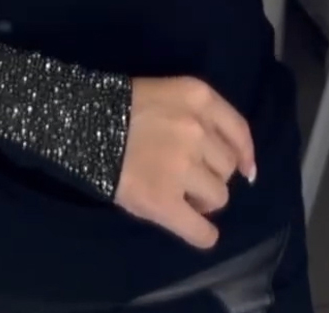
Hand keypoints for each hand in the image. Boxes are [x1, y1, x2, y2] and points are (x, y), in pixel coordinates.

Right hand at [116, 76, 256, 249]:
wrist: (82, 122)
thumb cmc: (122, 105)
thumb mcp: (168, 94)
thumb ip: (201, 117)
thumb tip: (240, 164)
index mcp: (198, 98)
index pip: (239, 130)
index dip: (245, 154)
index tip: (246, 170)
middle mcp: (197, 130)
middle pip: (227, 166)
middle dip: (212, 173)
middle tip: (188, 175)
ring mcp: (182, 166)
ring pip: (218, 197)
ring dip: (204, 200)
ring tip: (182, 196)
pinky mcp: (163, 200)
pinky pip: (200, 230)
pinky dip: (203, 234)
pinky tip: (199, 232)